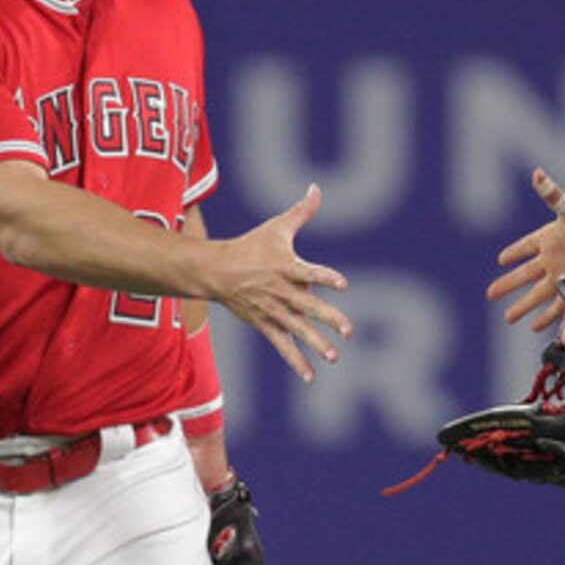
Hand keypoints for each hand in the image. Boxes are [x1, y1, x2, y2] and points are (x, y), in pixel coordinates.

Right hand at [208, 184, 352, 382]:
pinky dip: (296, 361)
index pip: (308, 272)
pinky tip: (311, 376)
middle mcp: (280, 291)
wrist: (215, 271)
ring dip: (315, 344)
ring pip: (296, 330)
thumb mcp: (276, 228)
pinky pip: (282, 346)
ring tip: (334, 357)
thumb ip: (302, 211)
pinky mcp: (265, 324)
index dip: (325, 277)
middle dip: (328, 319)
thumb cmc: (251, 246)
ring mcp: (272, 310)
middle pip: (307, 307)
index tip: (342, 284)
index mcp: (286, 266)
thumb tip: (317, 188)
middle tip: (349, 331)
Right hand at [487, 167, 564, 330]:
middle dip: (508, 285)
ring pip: (536, 296)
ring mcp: (562, 278)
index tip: (501, 260)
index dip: (514, 253)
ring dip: (522, 307)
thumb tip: (537, 173)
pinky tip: (535, 327)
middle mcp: (553, 260)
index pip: (525, 247)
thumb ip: (553, 194)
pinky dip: (545, 319)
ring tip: (509, 318)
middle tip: (491, 294)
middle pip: (524, 276)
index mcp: (549, 239)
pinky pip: (555, 308)